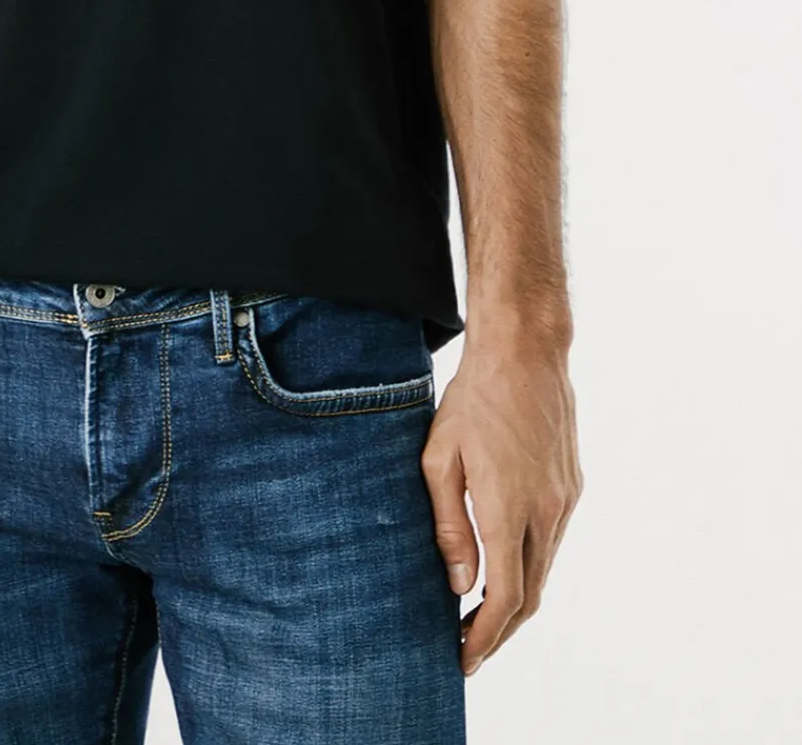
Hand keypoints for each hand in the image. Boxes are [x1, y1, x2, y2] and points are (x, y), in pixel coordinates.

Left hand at [420, 324, 582, 675]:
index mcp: (508, 508)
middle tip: (467, 650)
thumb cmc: (473, 399)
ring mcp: (564, 500)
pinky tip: (504, 565)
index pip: (504, 597)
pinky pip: (552, 540)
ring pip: (544, 570)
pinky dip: (530, 565)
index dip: (485, 638)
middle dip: (499, 632)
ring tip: (479, 616)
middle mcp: (545, 512)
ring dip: (516, 600)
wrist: (525, 351)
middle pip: (530, 596)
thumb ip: (448, 525)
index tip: (463, 660)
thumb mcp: (440, 458)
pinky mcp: (572, 486)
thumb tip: (460, 585)